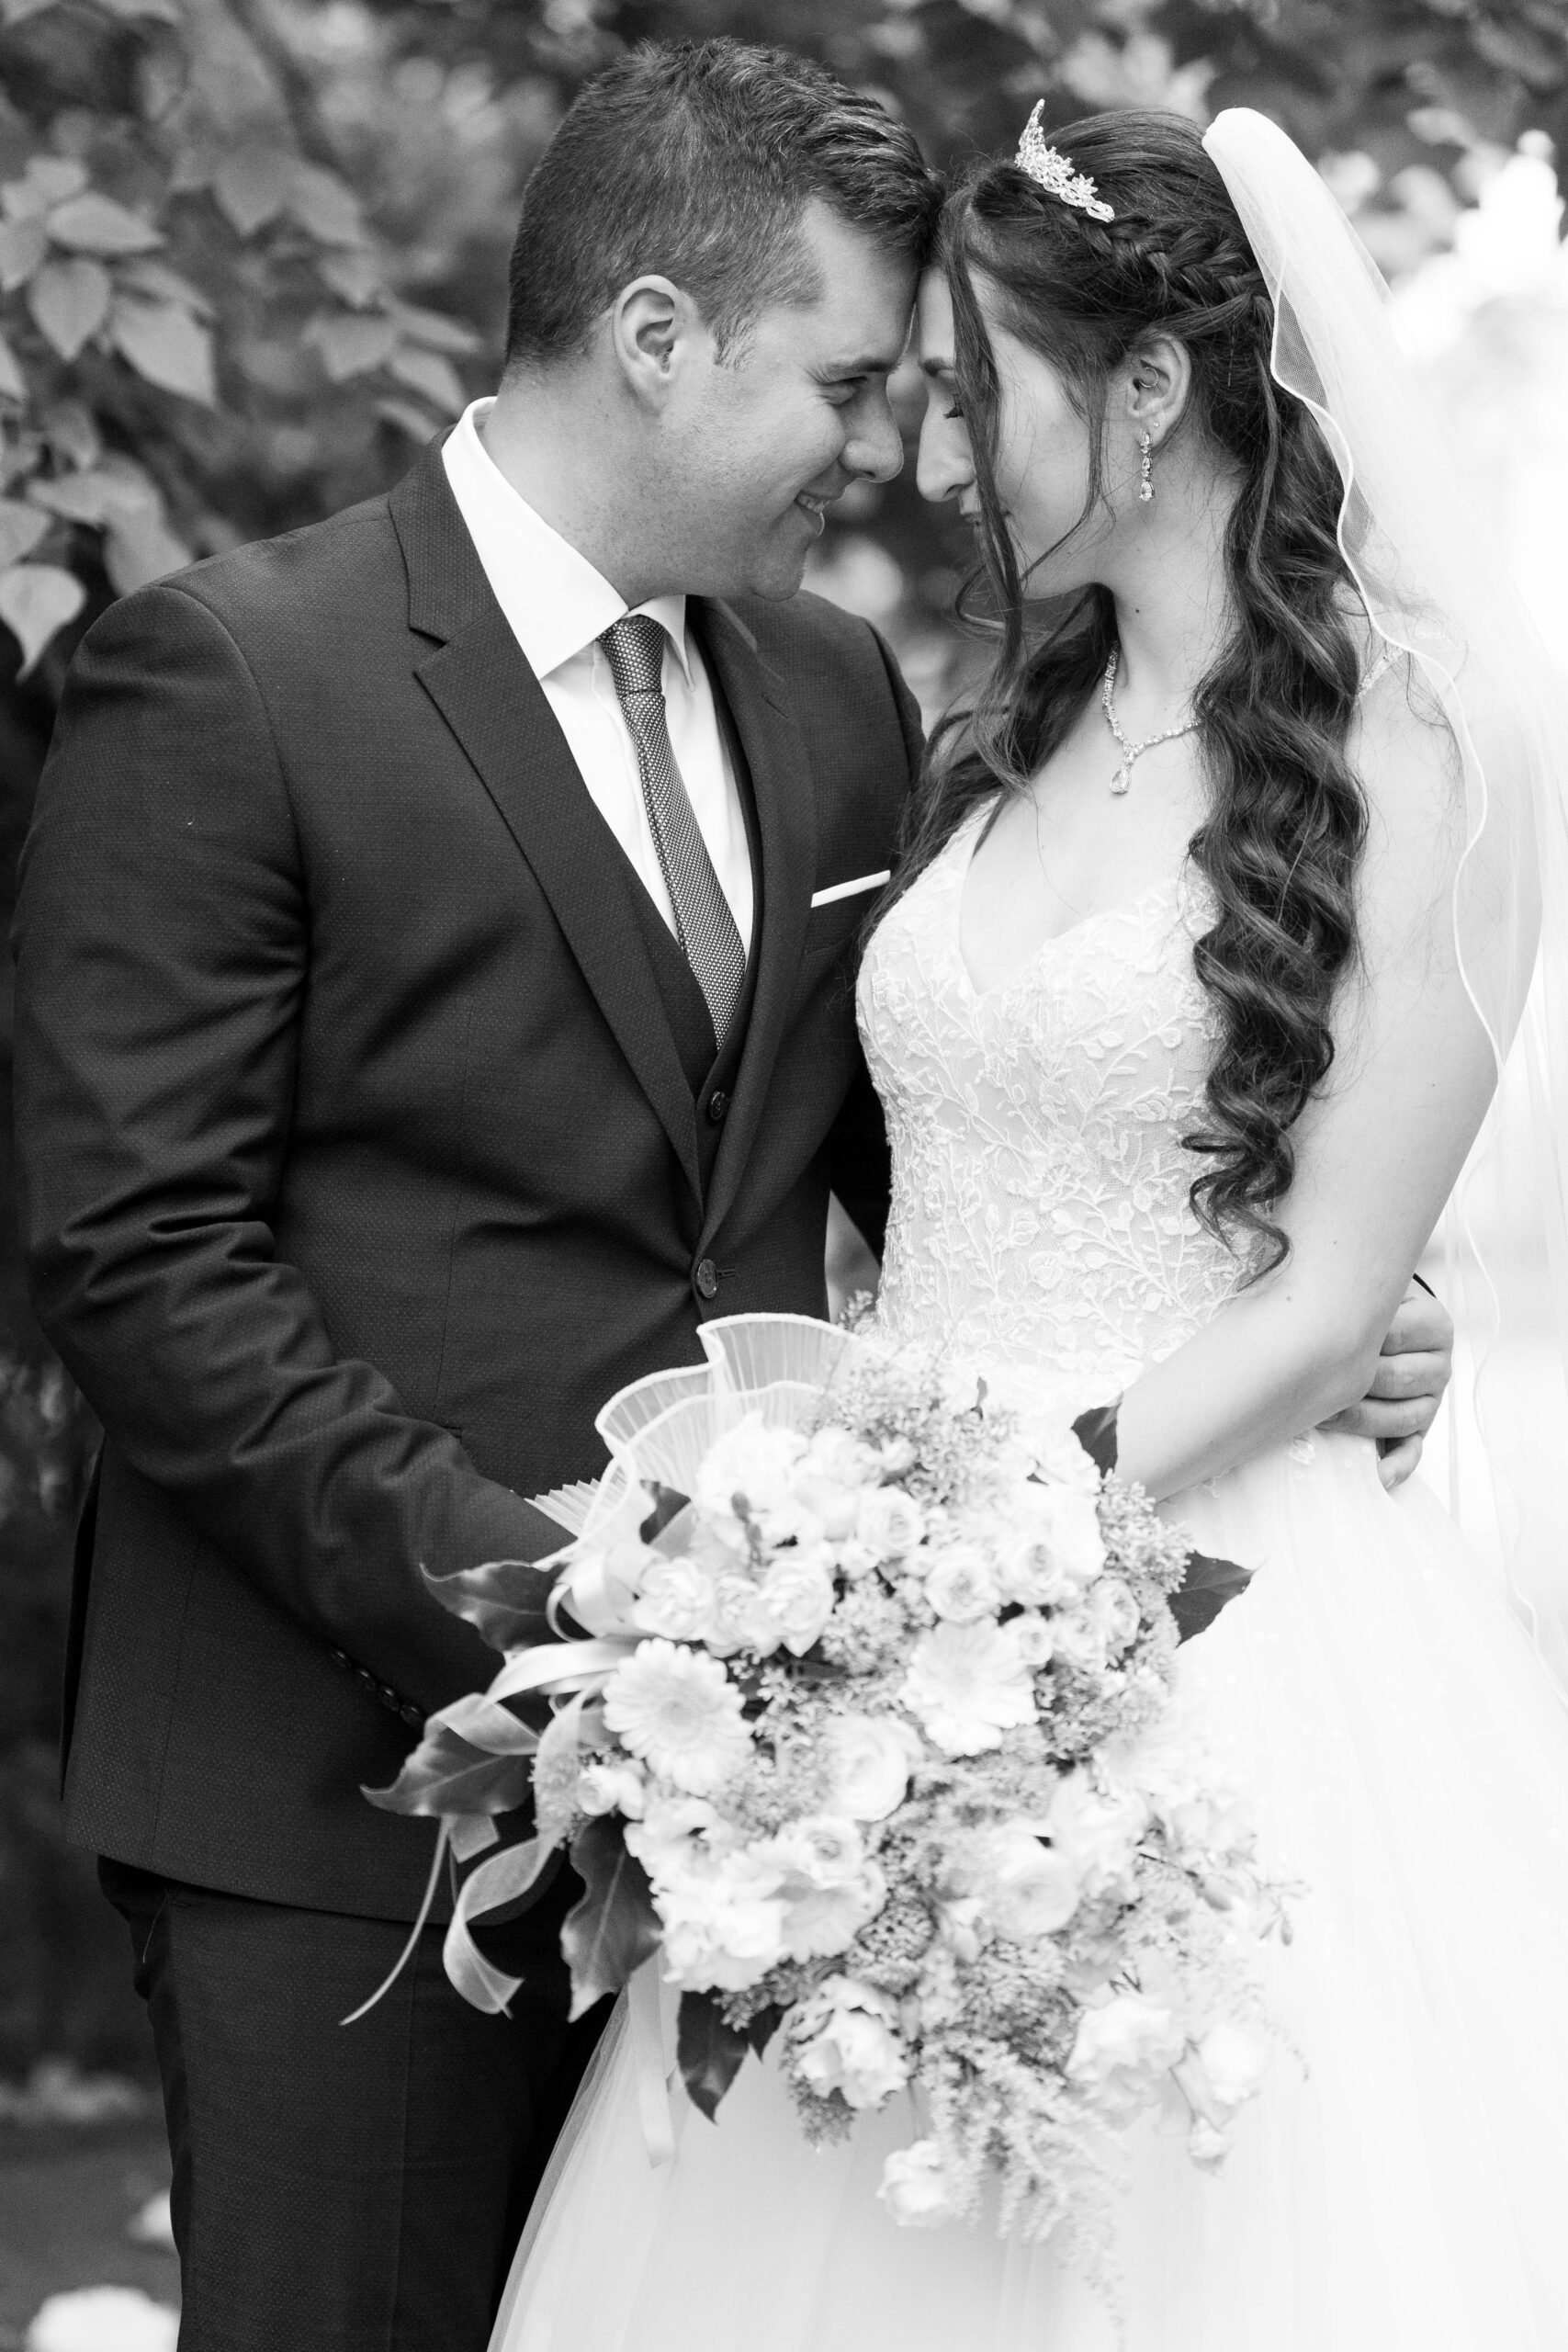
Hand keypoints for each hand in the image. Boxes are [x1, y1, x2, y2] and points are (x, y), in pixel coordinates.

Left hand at [1319, 1278, 1452, 1490]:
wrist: (1372, 1325)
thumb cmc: (1358, 1306)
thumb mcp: (1363, 1290)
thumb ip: (1352, 1293)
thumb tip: (1315, 1297)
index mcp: (1433, 1322)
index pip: (1394, 1334)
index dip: (1354, 1340)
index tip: (1317, 1339)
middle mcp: (1438, 1361)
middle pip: (1398, 1379)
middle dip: (1352, 1383)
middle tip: (1312, 1382)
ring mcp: (1431, 1397)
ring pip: (1404, 1417)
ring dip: (1359, 1421)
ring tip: (1321, 1416)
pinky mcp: (1418, 1427)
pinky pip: (1413, 1450)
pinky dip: (1396, 1465)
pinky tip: (1377, 1474)